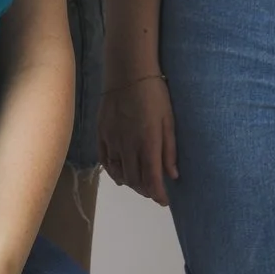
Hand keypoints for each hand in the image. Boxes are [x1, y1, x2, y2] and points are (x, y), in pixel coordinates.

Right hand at [99, 72, 177, 205]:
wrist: (127, 73)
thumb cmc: (155, 95)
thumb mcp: (168, 120)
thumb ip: (169, 149)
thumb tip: (173, 175)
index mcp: (147, 142)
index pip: (152, 178)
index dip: (158, 194)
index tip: (164, 201)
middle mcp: (127, 146)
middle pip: (134, 180)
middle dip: (145, 190)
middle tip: (154, 191)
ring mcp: (112, 140)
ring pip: (119, 172)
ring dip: (130, 183)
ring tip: (139, 184)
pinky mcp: (101, 134)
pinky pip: (105, 160)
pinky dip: (113, 172)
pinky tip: (120, 175)